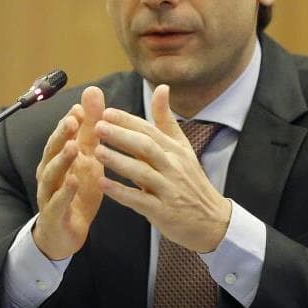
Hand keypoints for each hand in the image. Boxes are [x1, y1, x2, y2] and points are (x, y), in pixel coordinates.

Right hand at [33, 86, 104, 258]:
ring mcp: (49, 193)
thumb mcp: (88, 156)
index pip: (62, 135)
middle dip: (61, 134)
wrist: (66, 233)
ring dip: (62, 160)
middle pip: (53, 150)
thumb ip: (90, 127)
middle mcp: (50, 172)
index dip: (70, 121)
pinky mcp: (54, 214)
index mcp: (58, 157)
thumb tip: (92, 92)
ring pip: (52, 174)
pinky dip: (65, 191)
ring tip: (73, 147)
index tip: (81, 107)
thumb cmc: (77, 189)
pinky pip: (58, 201)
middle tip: (73, 120)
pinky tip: (73, 182)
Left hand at [94, 84, 230, 252]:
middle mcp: (173, 167)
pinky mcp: (164, 212)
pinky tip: (103, 184)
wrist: (211, 220)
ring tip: (96, 151)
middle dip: (121, 136)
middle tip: (98, 126)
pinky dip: (121, 192)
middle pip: (146, 147)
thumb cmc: (190, 181)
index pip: (150, 130)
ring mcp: (169, 189)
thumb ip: (166, 120)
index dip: (128, 121)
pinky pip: (140, 200)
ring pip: (142, 172)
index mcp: (175, 150)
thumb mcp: (182, 148)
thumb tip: (162, 87)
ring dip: (118, 161)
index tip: (106, 112)